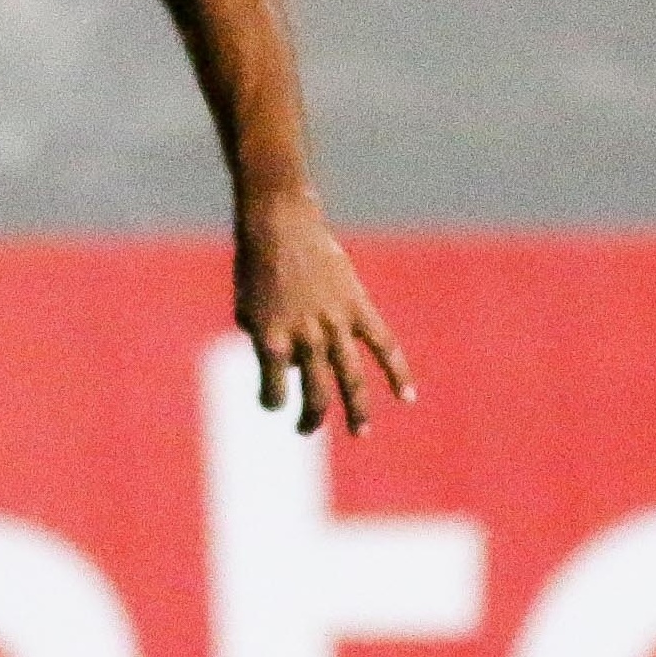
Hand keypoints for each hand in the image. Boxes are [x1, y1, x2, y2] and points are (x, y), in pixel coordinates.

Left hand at [236, 190, 414, 436]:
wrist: (279, 225)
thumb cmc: (255, 267)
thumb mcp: (248, 307)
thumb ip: (268, 340)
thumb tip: (296, 366)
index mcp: (270, 338)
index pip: (273, 389)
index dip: (271, 401)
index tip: (272, 402)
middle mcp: (303, 336)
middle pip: (316, 392)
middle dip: (312, 417)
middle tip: (305, 429)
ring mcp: (333, 322)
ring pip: (351, 376)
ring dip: (357, 408)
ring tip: (360, 432)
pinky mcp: (357, 307)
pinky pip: (383, 345)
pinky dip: (397, 372)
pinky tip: (407, 397)